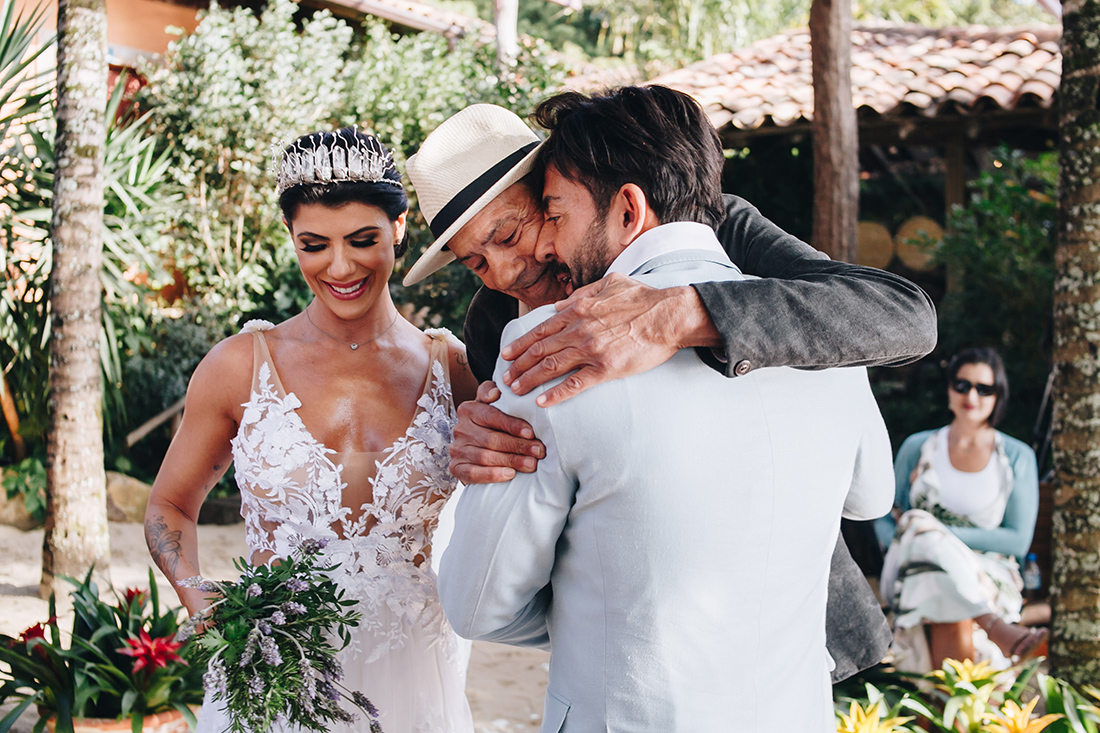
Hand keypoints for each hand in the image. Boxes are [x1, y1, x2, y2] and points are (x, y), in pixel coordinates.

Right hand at [449, 381, 545, 483]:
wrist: (475, 448)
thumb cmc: (489, 424)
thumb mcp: (490, 405)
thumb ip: (492, 392)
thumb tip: (495, 393)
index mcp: (468, 410)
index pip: (492, 416)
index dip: (512, 425)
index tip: (531, 433)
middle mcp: (460, 429)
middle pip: (491, 439)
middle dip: (518, 446)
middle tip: (538, 451)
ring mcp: (457, 450)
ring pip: (485, 457)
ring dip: (511, 461)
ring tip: (531, 464)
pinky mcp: (456, 468)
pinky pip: (473, 473)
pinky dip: (492, 475)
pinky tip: (510, 474)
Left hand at [500, 273, 718, 406]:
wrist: (668, 315)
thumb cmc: (642, 298)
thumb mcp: (608, 283)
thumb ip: (582, 293)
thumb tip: (562, 305)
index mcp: (578, 309)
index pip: (540, 329)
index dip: (521, 344)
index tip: (507, 354)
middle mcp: (578, 329)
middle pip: (539, 350)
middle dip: (518, 365)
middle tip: (505, 378)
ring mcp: (590, 350)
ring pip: (550, 367)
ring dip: (529, 379)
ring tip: (516, 390)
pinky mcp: (605, 368)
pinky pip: (575, 384)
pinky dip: (556, 394)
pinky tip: (542, 402)